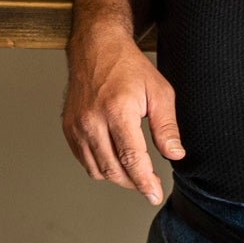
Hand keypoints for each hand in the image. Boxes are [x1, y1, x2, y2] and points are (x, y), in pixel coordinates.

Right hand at [62, 30, 182, 205]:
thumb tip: (175, 155)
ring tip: (134, 171)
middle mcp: (92, 120)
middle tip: (150, 185)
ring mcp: (77, 125)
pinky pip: (84, 160)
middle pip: (113, 169)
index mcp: (117, 110)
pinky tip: (115, 159)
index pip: (131, 159)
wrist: (96, 47)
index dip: (145, 182)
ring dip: (118, 177)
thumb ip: (167, 127)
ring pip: (97, 170)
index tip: (154, 194)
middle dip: (135, 182)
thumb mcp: (159, 92)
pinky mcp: (68, 127)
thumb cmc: (128, 67)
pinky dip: (101, 166)